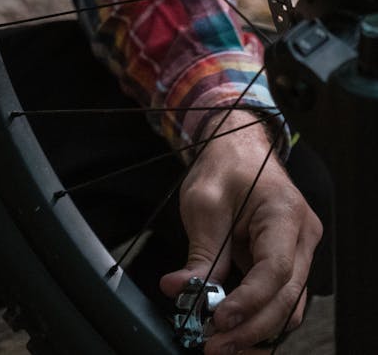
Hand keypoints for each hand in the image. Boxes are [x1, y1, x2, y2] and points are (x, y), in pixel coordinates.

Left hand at [159, 113, 321, 353]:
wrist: (238, 148)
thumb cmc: (225, 166)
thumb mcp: (204, 203)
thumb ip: (200, 252)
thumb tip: (181, 291)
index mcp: (286, 214)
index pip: (276, 270)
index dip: (249, 302)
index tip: (219, 320)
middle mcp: (302, 236)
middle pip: (286, 298)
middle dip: (250, 328)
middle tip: (214, 344)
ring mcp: (299, 251)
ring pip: (287, 306)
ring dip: (255, 330)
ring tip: (220, 343)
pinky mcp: (287, 262)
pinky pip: (278, 298)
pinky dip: (257, 317)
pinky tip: (232, 330)